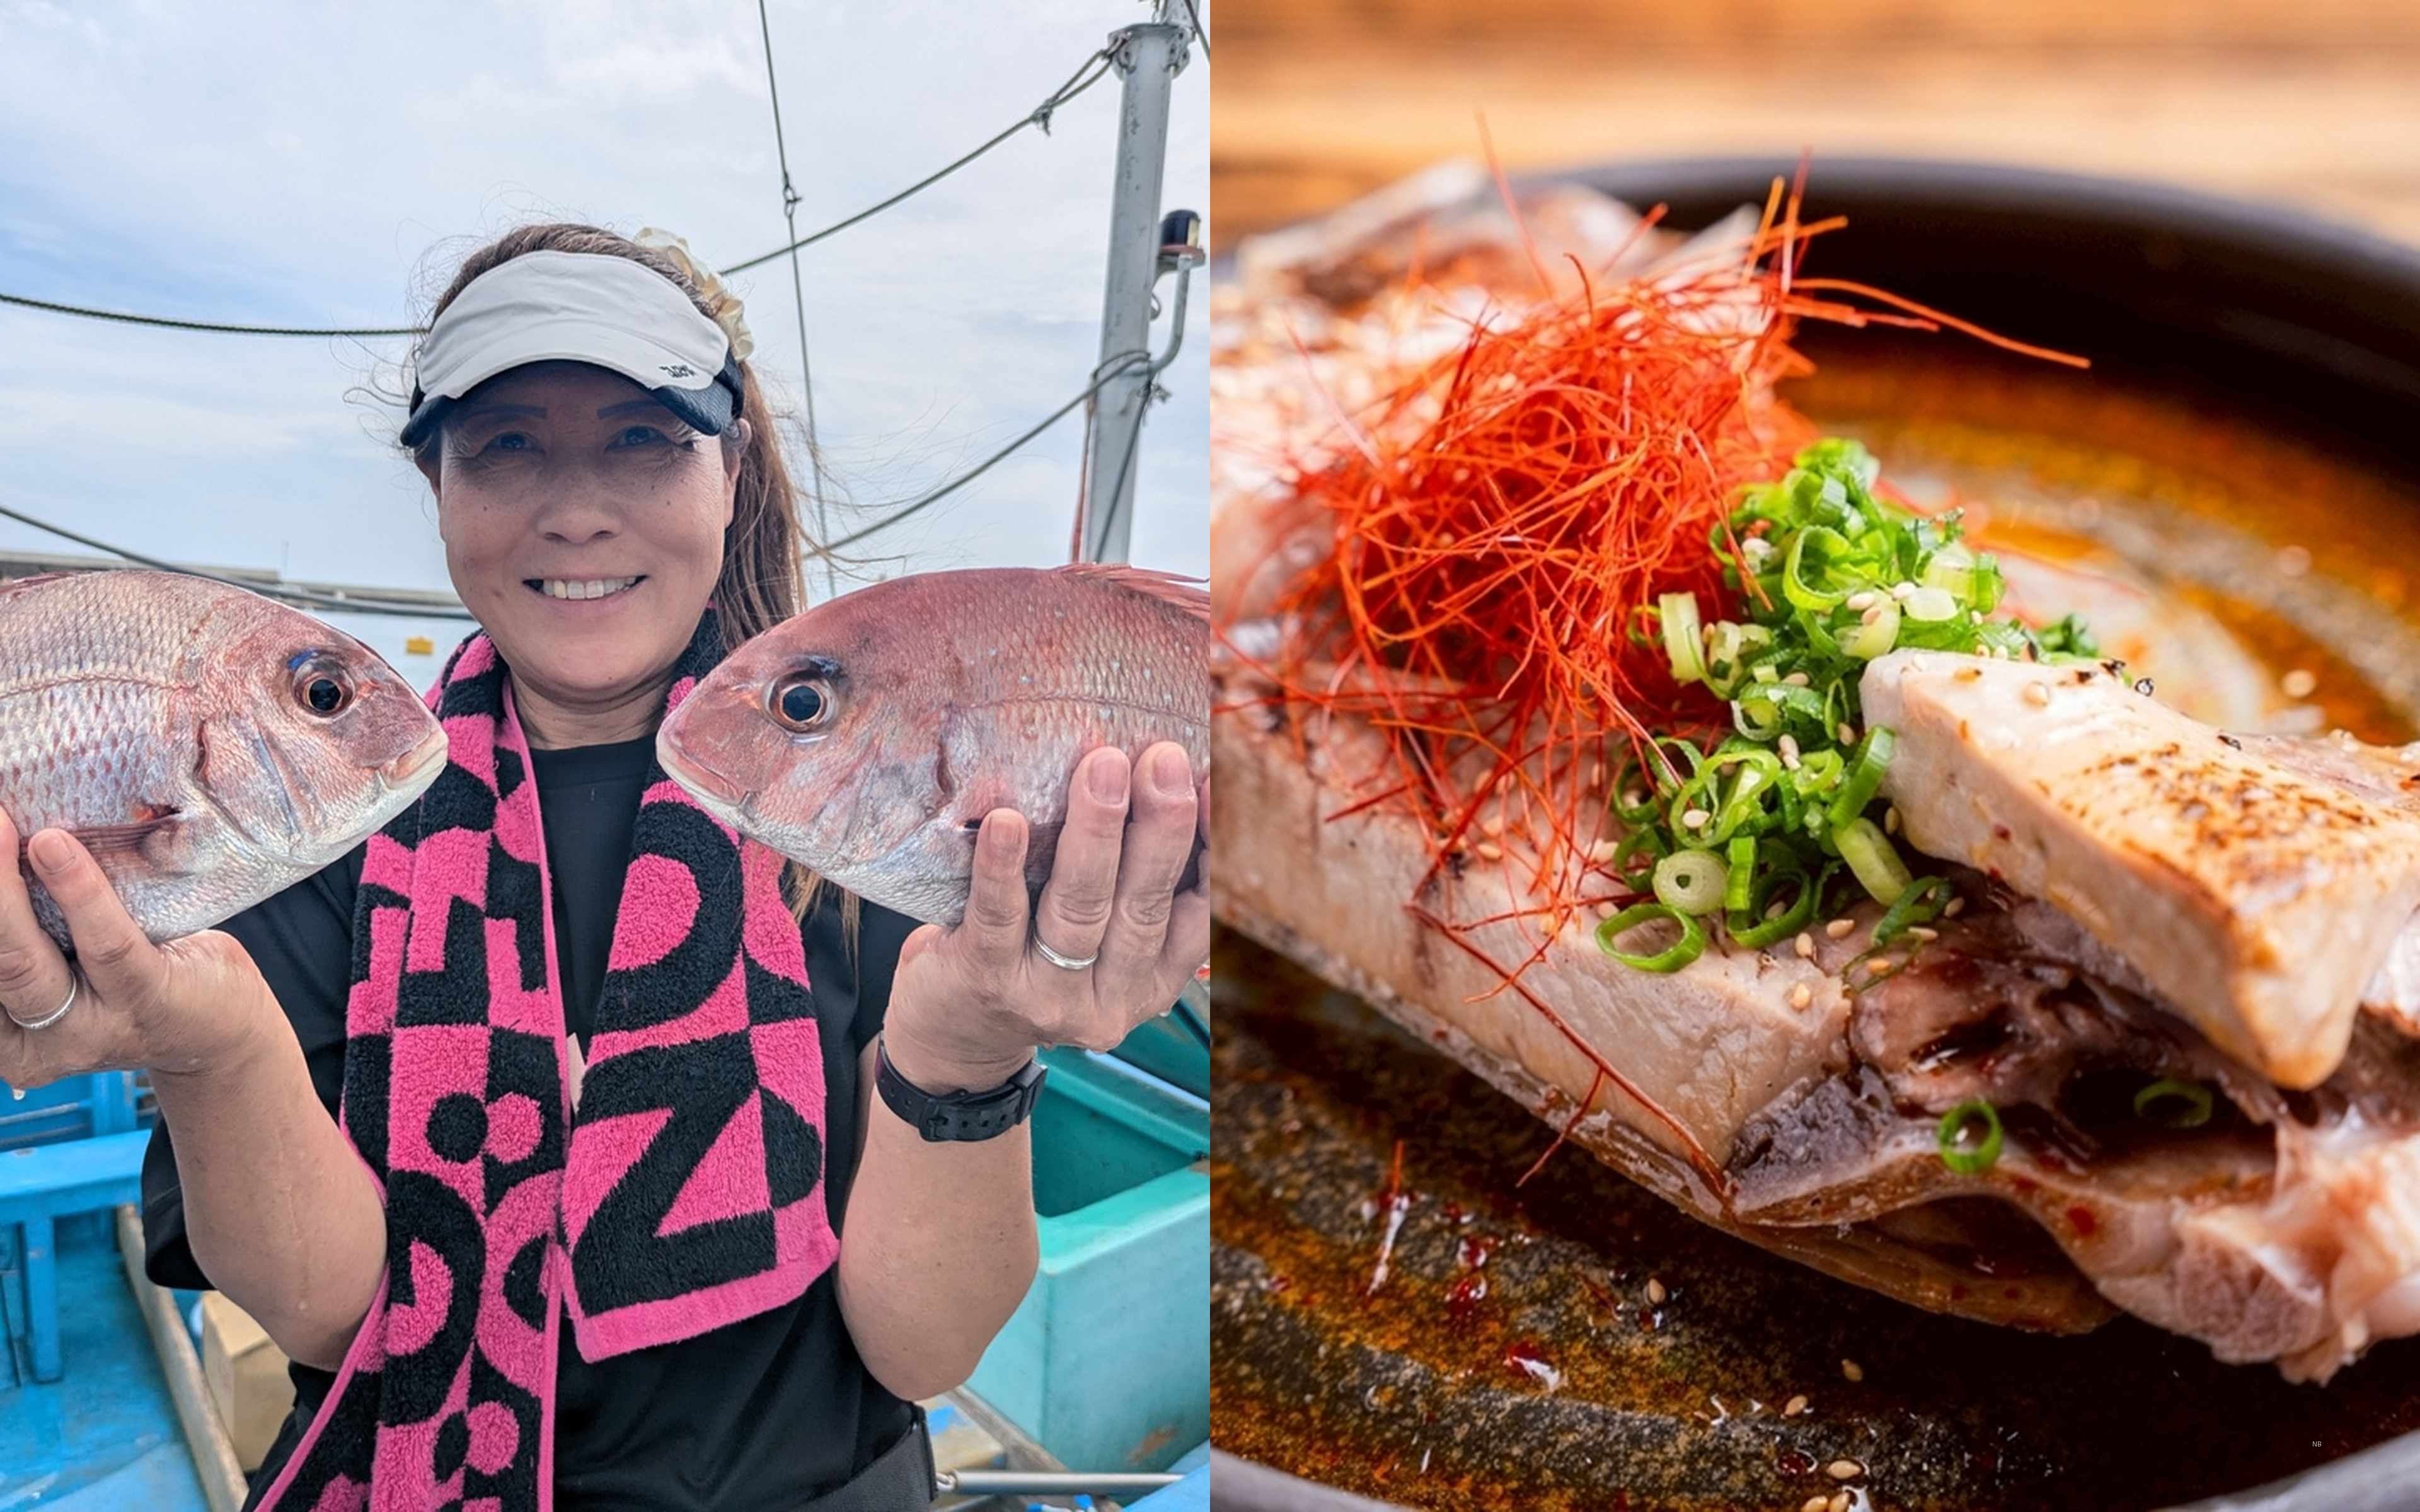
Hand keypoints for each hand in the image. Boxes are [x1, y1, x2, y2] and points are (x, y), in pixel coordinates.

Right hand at [0, 811, 281, 1093]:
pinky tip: (58, 848)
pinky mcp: (146, 1001)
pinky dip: (79, 893)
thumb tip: (21, 836)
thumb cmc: (133, 975)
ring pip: (27, 961)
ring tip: (4, 825)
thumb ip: (36, 923)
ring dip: (6, 889)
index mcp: (4, 1030)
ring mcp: (88, 1028)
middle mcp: (34, 1036)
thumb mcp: (64, 961)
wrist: (222, 1029)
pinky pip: (105, 944)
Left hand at [883, 742, 1208, 1091]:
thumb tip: (1152, 776)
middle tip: (1162, 759)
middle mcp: (1112, 999)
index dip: (1206, 846)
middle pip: (1142, 905)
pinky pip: (1000, 918)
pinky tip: (1007, 821)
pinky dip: (1004, 868)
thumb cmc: (1031, 956)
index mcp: (1153, 980)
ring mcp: (1050, 997)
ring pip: (1081, 909)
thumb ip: (1128, 880)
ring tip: (1102, 768)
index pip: (1196, 913)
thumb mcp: (1098, 935)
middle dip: (1158, 827)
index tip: (1207, 779)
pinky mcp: (988, 983)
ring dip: (1095, 833)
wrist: (953, 1039)